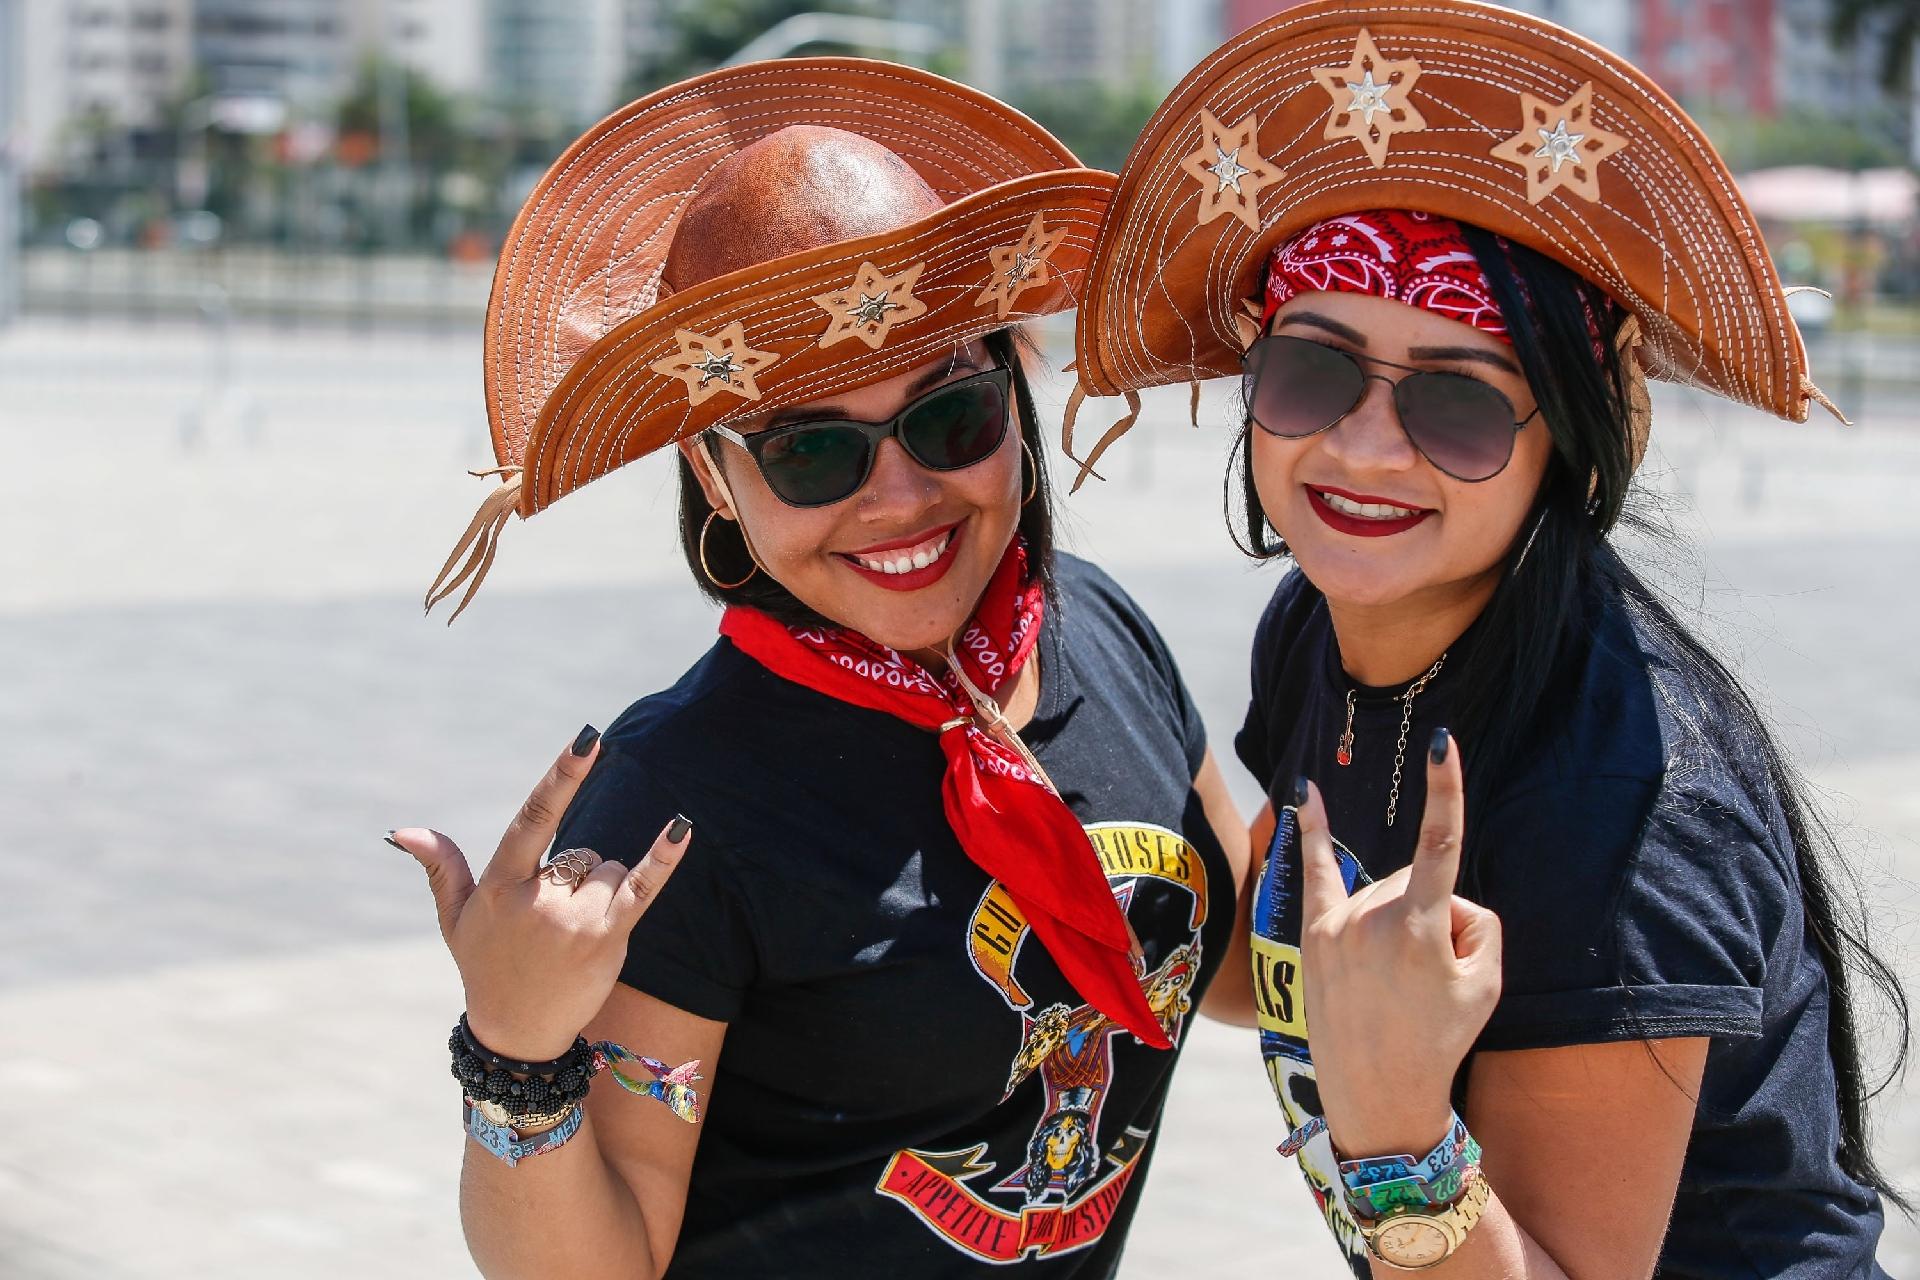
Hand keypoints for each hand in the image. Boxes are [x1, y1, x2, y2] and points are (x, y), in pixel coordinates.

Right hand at [388, 726, 692, 1062]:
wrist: (519, 1033)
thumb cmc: (486, 966)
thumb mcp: (456, 918)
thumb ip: (441, 867)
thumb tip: (402, 831)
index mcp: (500, 886)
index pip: (533, 819)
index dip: (562, 777)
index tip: (589, 738)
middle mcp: (538, 900)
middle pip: (581, 853)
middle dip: (575, 879)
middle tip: (551, 927)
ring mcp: (575, 919)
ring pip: (610, 870)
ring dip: (602, 893)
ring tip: (573, 937)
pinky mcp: (608, 937)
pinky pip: (643, 887)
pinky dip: (663, 858)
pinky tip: (682, 828)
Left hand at [1294, 728, 1500, 1159]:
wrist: (1377, 1093)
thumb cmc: (1439, 1040)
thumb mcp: (1486, 984)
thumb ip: (1479, 922)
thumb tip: (1445, 896)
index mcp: (1420, 927)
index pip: (1440, 843)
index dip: (1446, 789)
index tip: (1443, 741)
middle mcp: (1372, 917)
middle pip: (1420, 880)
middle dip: (1437, 914)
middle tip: (1430, 980)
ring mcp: (1338, 925)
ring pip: (1387, 892)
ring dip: (1402, 921)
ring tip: (1397, 984)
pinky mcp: (1313, 935)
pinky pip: (1314, 870)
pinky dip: (1308, 828)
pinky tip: (1300, 789)